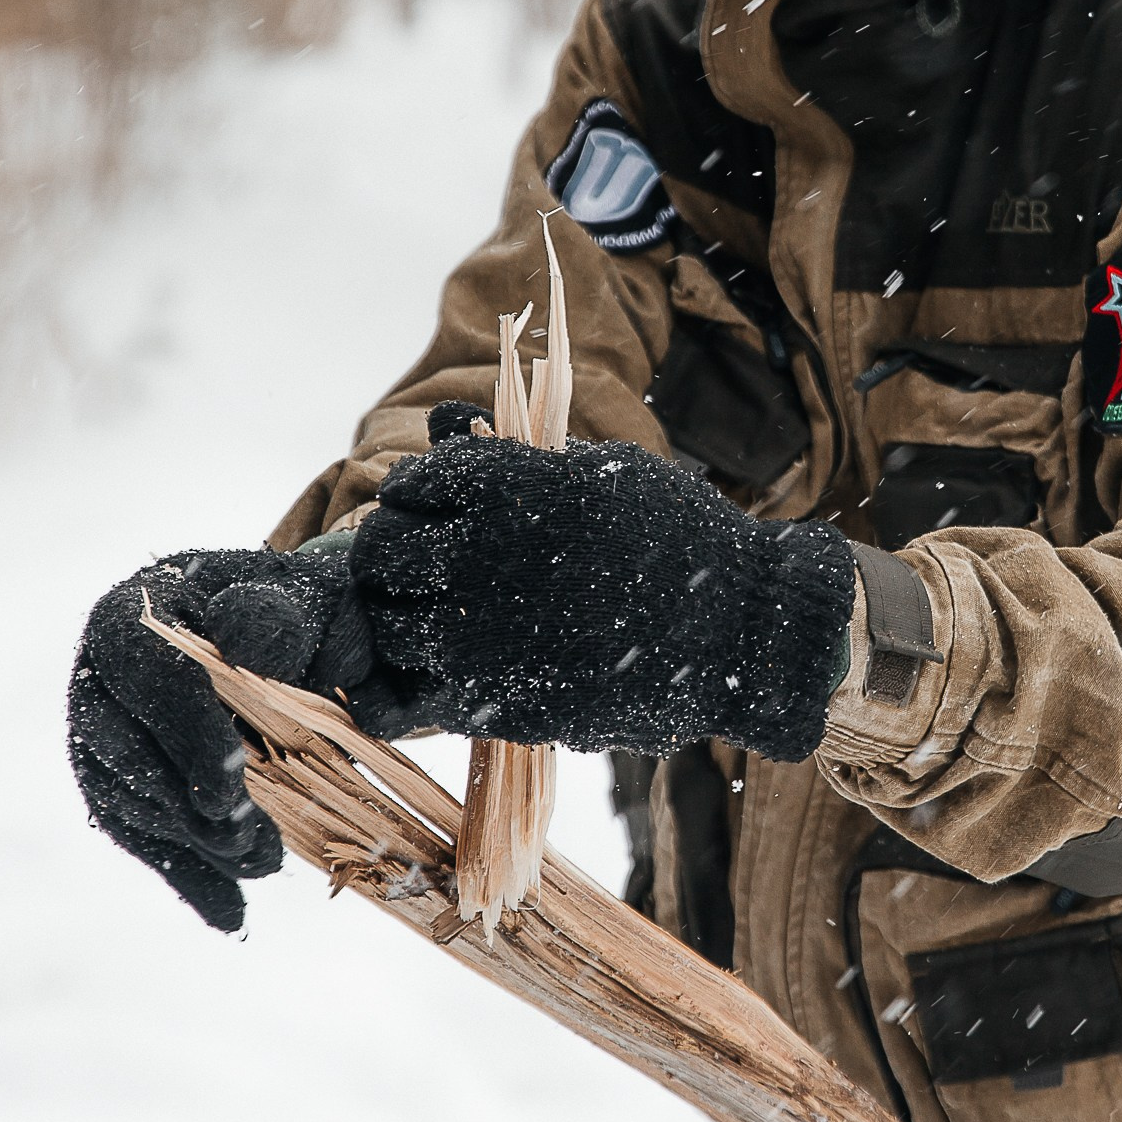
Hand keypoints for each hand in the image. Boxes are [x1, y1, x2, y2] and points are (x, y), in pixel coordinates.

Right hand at [67, 542, 412, 930]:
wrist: (288, 632)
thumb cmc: (292, 610)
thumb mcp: (298, 597)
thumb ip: (272, 614)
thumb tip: (239, 642)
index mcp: (132, 616)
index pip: (143, 674)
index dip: (183, 728)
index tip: (233, 774)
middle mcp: (100, 679)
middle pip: (120, 749)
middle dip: (184, 801)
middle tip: (247, 835)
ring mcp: (104, 738)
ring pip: (128, 803)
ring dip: (192, 843)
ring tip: (261, 862)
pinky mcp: (124, 789)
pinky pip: (144, 839)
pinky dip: (189, 877)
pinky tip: (229, 914)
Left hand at [351, 435, 854, 762]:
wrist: (739, 628)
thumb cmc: (676, 538)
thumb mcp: (598, 472)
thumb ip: (510, 453)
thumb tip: (441, 419)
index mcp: (510, 485)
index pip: (410, 487)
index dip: (414, 503)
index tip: (436, 519)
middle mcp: (482, 552)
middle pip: (382, 556)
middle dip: (392, 563)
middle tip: (423, 577)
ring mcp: (481, 631)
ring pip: (384, 628)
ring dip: (397, 625)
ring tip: (438, 627)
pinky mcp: (494, 702)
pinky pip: (402, 697)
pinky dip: (397, 688)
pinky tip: (434, 677)